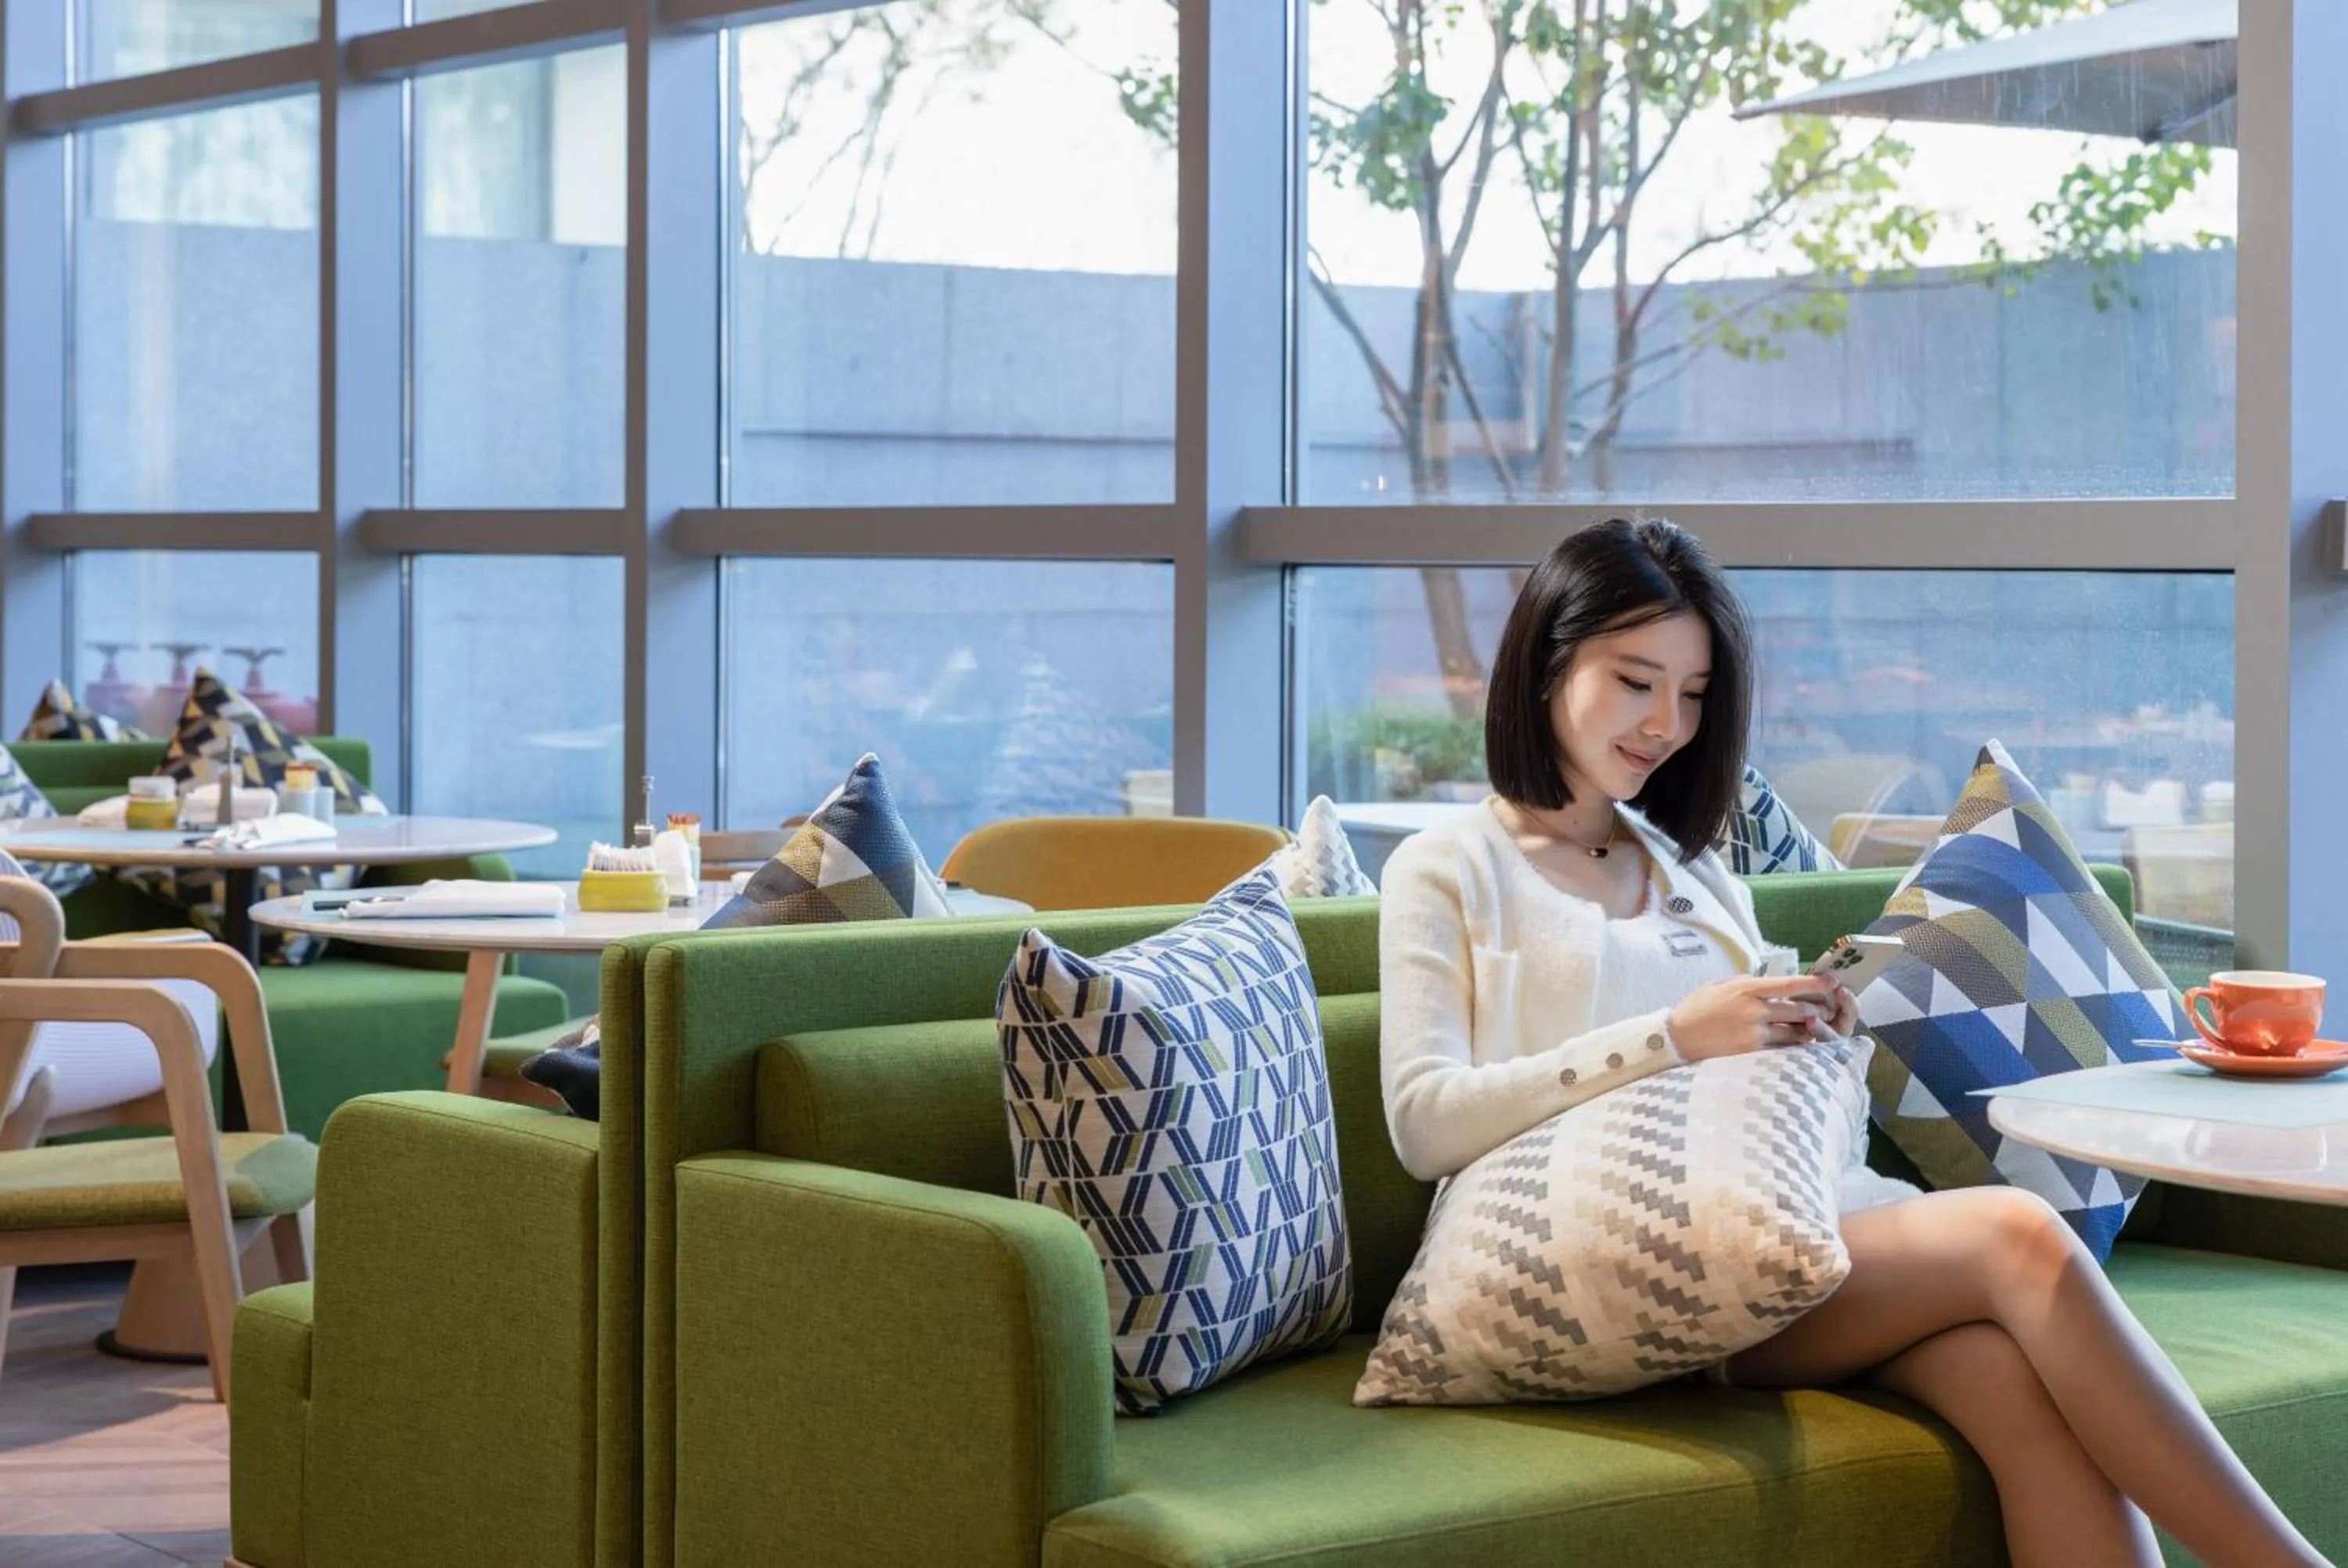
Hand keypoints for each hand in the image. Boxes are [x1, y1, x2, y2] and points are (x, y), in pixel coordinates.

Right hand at [1667, 975, 1836, 1060]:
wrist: (1677, 1038)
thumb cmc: (1696, 1009)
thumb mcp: (1720, 985)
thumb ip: (1746, 982)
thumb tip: (1769, 981)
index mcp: (1746, 989)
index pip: (1790, 984)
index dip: (1815, 983)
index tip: (1832, 981)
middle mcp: (1754, 1010)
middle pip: (1799, 1010)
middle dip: (1816, 1010)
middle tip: (1827, 1010)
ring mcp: (1754, 1033)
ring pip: (1795, 1032)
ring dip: (1807, 1030)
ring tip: (1815, 1029)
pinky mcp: (1752, 1053)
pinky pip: (1782, 1050)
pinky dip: (1792, 1047)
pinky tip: (1797, 1046)